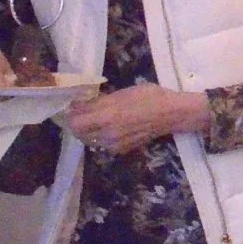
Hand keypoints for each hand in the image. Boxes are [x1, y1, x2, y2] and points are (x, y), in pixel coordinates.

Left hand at [63, 84, 211, 153]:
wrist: (171, 114)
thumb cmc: (148, 97)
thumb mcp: (121, 93)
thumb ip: (99, 101)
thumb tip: (79, 104)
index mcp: (107, 116)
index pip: (74, 122)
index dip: (71, 114)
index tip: (74, 106)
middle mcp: (108, 134)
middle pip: (79, 133)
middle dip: (77, 123)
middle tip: (83, 113)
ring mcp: (114, 145)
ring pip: (90, 140)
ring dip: (88, 131)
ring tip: (97, 120)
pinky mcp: (121, 150)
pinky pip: (102, 145)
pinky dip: (101, 137)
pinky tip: (110, 128)